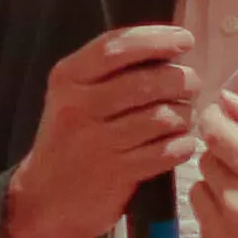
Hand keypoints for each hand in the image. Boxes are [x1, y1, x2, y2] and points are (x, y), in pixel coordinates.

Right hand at [1, 25, 198, 237]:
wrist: (45, 198)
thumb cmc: (70, 139)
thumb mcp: (74, 96)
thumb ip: (110, 72)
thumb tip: (168, 48)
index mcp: (68, 78)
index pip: (117, 47)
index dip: (157, 40)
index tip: (184, 40)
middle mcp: (78, 106)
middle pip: (147, 82)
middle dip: (180, 79)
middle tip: (192, 84)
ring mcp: (97, 142)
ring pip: (162, 116)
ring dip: (185, 114)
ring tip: (185, 116)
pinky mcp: (116, 173)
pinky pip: (165, 151)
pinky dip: (182, 145)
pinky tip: (181, 144)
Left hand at [196, 85, 237, 237]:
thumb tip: (227, 99)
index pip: (214, 132)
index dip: (216, 120)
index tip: (224, 120)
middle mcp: (236, 204)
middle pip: (206, 159)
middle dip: (224, 155)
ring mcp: (225, 235)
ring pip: (199, 189)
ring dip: (217, 185)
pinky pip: (202, 221)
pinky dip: (217, 215)